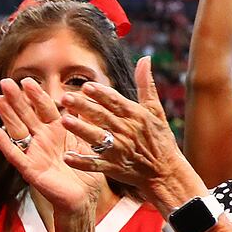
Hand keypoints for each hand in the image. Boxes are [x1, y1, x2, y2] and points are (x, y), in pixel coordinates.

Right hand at [0, 77, 98, 215]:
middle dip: (17, 99)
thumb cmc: (85, 174)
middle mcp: (42, 141)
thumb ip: (82, 124)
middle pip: (27, 115)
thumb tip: (82, 100)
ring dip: (8, 116)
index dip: (36, 95)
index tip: (27, 80)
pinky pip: (16, 156)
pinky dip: (6, 145)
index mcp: (56, 133)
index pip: (44, 109)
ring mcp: (34, 154)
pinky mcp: (31, 171)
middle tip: (6, 82)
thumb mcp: (87, 144)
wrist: (84, 200)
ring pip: (18, 131)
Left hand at [59, 57, 204, 214]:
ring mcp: (119, 150)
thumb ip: (146, 85)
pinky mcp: (114, 167)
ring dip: (81, 130)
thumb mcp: (156, 110)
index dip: (101, 93)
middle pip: (102, 117)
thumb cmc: (160, 138)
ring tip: (64, 121)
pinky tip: (67, 157)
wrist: (166, 172)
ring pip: (97, 138)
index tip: (86, 85)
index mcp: (136, 115)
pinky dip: (82, 162)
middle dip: (84, 107)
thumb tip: (145, 59)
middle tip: (65, 98)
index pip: (115, 101)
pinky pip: (95, 164)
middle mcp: (127, 131)